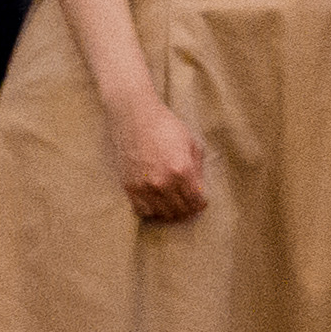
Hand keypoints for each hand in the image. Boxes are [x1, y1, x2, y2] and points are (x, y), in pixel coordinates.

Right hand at [110, 90, 210, 222]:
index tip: (201, 201)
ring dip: (170, 212)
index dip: (201, 204)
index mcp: (182, 170)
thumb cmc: (166, 127)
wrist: (134, 117)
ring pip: (162, 214)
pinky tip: (157, 202)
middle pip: (180, 211)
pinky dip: (152, 210)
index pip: (196, 202)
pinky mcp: (129, 187)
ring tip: (174, 204)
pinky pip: (142, 210)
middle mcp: (163, 182)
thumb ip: (198, 169)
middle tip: (188, 205)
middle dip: (188, 210)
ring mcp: (144, 186)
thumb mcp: (192, 144)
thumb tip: (200, 190)